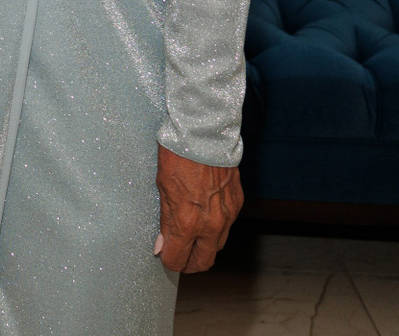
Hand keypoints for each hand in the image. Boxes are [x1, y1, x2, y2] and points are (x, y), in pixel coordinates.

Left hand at [153, 144, 241, 272]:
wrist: (204, 136)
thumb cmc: (177, 158)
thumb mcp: (162, 189)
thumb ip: (165, 222)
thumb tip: (161, 246)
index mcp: (187, 223)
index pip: (178, 260)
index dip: (169, 261)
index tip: (164, 255)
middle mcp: (211, 225)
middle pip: (204, 262)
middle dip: (189, 263)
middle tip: (179, 256)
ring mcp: (228, 216)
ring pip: (217, 245)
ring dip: (204, 247)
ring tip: (190, 238)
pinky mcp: (237, 204)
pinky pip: (227, 226)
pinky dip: (215, 228)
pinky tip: (204, 216)